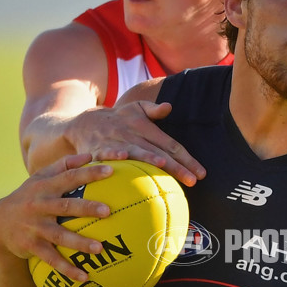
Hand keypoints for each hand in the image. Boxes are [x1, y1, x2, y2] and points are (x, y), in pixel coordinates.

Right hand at [0, 154, 112, 282]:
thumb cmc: (30, 196)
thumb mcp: (42, 178)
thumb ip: (65, 165)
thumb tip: (91, 155)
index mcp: (45, 187)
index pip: (70, 177)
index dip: (89, 173)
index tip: (111, 171)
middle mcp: (40, 206)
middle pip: (65, 206)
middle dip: (86, 208)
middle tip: (107, 211)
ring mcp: (35, 227)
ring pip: (59, 236)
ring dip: (79, 243)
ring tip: (100, 249)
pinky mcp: (32, 246)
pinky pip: (52, 259)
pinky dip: (67, 269)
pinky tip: (84, 277)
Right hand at [67, 101, 205, 186]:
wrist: (84, 122)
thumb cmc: (118, 119)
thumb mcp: (135, 108)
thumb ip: (153, 109)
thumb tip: (169, 106)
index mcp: (145, 128)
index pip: (171, 145)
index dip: (187, 158)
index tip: (201, 173)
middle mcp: (133, 134)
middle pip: (159, 152)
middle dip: (177, 166)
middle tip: (193, 180)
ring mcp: (117, 141)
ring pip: (136, 152)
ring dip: (149, 158)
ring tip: (164, 167)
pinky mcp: (99, 148)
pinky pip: (107, 153)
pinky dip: (114, 156)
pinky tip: (123, 160)